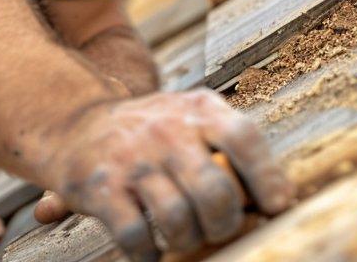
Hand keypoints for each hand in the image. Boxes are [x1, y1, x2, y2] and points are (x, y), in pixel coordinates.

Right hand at [40, 89, 292, 260]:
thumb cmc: (149, 131)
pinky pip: (136, 236)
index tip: (276, 205)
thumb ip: (229, 146)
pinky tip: (151, 248)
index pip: (243, 138)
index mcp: (197, 109)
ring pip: (177, 218)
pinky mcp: (101, 188)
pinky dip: (149, 254)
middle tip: (219, 228)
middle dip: (224, 223)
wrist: (76, 125)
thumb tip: (279, 198)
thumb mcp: (191, 118)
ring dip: (187, 240)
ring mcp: (132, 160)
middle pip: (214, 191)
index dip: (267, 177)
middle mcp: (166, 130)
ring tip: (184, 237)